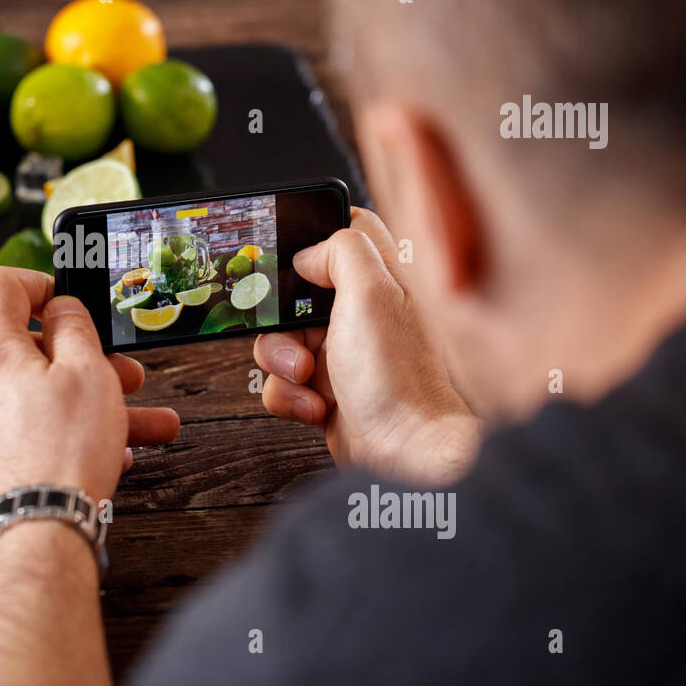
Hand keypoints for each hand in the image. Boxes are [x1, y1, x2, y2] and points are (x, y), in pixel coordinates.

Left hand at [0, 266, 180, 509]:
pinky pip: (32, 438)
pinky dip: (69, 438)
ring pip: (41, 402)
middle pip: (30, 354)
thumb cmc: (63, 454)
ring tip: (149, 425)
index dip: (37, 283)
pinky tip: (114, 455)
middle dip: (88, 360)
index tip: (67, 300)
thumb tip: (61, 308)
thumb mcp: (88, 372)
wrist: (38, 535)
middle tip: (129, 374)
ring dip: (94, 406)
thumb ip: (74, 328)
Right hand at [253, 208, 481, 485]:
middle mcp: (359, 315)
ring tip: (306, 376)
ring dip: (281, 360)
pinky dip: (289, 396)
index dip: (313, 237)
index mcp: (379, 280)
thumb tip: (308, 252)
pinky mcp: (325, 392)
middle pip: (295, 292)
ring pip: (281, 340)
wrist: (405, 453)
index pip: (344, 233)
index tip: (292, 258)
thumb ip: (342, 251)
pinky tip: (316, 406)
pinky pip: (282, 384)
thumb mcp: (372, 294)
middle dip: (280, 315)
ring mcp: (340, 355)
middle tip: (293, 329)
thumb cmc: (398, 379)